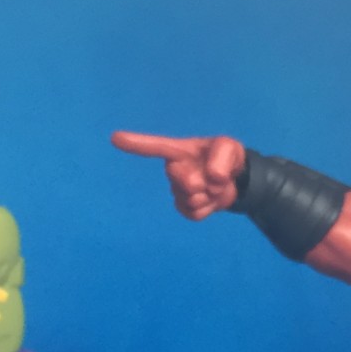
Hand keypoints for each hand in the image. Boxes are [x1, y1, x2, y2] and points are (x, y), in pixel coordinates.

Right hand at [111, 131, 245, 218]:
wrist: (235, 180)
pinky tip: (210, 200)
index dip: (136, 143)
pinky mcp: (185, 208)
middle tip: (213, 179)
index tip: (115, 138)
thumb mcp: (229, 148)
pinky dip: (208, 209)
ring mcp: (178, 190)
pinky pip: (194, 214)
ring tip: (214, 187)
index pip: (156, 147)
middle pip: (179, 180)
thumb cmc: (226, 157)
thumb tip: (212, 179)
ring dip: (209, 196)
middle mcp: (174, 170)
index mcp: (179, 151)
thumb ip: (222, 158)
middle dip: (200, 182)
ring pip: (189, 200)